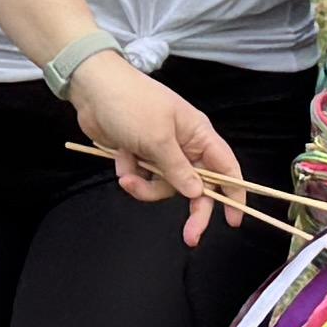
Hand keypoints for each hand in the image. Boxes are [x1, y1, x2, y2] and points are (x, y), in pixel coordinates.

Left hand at [72, 53, 248, 239]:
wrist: (92, 89)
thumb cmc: (132, 104)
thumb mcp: (158, 139)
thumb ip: (179, 169)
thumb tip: (197, 193)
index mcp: (198, 135)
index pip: (227, 167)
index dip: (234, 193)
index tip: (235, 220)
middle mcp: (184, 145)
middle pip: (197, 185)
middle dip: (192, 209)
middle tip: (190, 237)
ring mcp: (161, 151)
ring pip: (165, 186)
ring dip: (146, 187)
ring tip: (127, 178)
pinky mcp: (140, 155)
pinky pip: (143, 178)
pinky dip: (131, 174)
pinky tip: (120, 159)